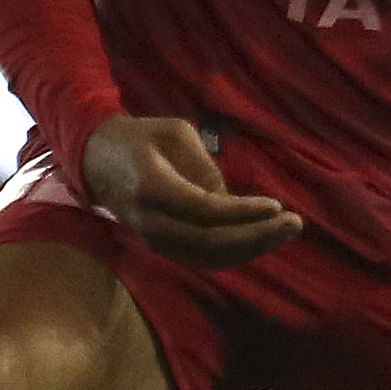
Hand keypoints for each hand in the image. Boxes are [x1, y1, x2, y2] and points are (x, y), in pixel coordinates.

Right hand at [82, 114, 301, 268]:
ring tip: (285, 231)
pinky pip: (204, 257)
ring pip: (210, 257)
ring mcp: (155, 239)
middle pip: (211, 243)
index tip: (276, 205)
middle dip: (257, 237)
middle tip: (294, 224)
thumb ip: (204, 165)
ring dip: (252, 248)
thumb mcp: (174, 132)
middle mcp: (152, 222)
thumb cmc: (140, 138)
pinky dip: (236, 252)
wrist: (96, 161)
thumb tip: (230, 201)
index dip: (242, 213)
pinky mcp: (162, 246)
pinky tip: (262, 238)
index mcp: (152, 188)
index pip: (204, 210)